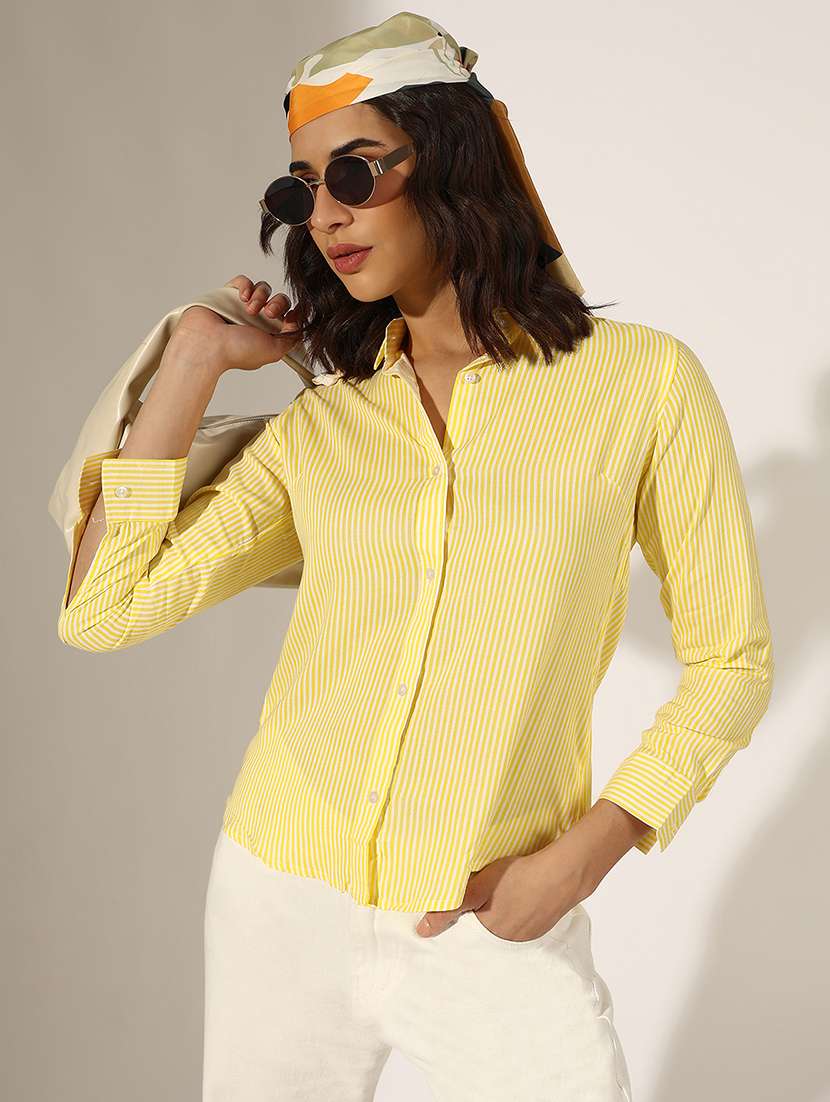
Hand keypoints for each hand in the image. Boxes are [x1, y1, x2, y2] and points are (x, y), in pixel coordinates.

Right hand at [169, 275, 303, 375]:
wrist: (207, 344)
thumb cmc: (236, 351)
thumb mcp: (274, 351)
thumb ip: (291, 338)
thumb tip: (300, 324)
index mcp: (269, 334)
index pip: (289, 316)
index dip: (294, 313)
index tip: (292, 316)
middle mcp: (257, 320)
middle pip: (279, 300)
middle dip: (278, 304)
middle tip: (269, 314)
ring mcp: (242, 306)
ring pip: (263, 289)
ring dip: (261, 296)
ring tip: (251, 310)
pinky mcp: (228, 294)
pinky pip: (243, 281)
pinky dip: (246, 286)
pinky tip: (243, 298)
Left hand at [415, 846, 587, 940]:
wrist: (562, 874)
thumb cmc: (518, 876)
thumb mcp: (479, 886)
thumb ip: (450, 908)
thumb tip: (422, 930)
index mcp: (487, 934)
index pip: (464, 938)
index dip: (456, 927)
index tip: (451, 920)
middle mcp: (506, 943)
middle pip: (482, 936)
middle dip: (475, 924)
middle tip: (478, 902)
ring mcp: (525, 937)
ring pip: (501, 932)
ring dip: (496, 920)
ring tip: (497, 900)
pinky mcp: (540, 929)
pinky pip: (519, 928)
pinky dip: (513, 918)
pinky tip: (516, 900)